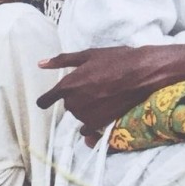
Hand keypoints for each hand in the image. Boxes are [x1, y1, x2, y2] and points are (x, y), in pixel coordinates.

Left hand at [38, 46, 168, 137]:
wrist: (144, 72)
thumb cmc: (116, 60)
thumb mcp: (88, 55)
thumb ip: (62, 61)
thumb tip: (40, 64)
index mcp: (67, 86)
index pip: (44, 101)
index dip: (47, 100)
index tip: (50, 100)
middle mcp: (73, 102)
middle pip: (66, 105)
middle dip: (76, 97)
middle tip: (95, 86)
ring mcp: (85, 114)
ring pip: (78, 114)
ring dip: (86, 108)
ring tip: (104, 95)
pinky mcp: (98, 123)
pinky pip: (86, 129)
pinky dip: (91, 123)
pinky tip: (101, 112)